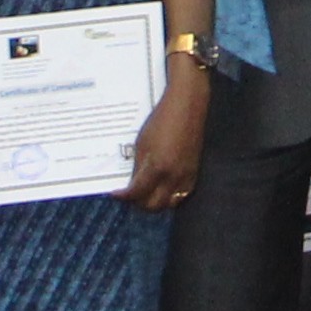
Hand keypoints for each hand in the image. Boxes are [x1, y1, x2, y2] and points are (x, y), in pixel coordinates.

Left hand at [125, 59, 212, 211]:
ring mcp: (186, 176)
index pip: (136, 193)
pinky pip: (181, 195)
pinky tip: (161, 189)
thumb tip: (133, 184)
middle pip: (153, 206)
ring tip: (143, 194)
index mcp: (157, 167)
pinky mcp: (195, 172)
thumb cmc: (162, 119)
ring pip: (169, 203)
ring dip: (155, 203)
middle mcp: (173, 176)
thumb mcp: (143, 143)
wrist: (188, 105)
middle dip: (138, 204)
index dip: (123, 196)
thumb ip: (139, 167)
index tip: (115, 194)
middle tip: (128, 196)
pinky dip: (169, 196)